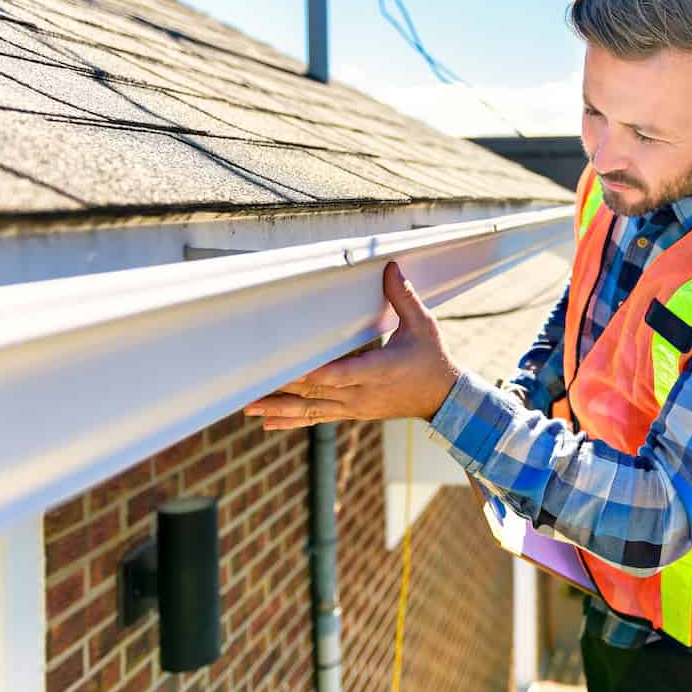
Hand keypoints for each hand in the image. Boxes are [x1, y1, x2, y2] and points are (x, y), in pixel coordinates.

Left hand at [243, 261, 461, 429]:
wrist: (443, 399)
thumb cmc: (432, 358)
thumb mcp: (424, 325)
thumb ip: (403, 297)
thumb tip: (389, 267)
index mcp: (380, 370)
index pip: (341, 374)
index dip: (315, 373)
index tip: (290, 370)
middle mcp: (363, 393)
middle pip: (317, 392)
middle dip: (283, 388)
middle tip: (251, 385)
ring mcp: (356, 407)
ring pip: (312, 409)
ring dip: (280, 409)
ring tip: (249, 407)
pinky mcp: (352, 412)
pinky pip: (318, 419)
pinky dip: (292, 421)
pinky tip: (268, 423)